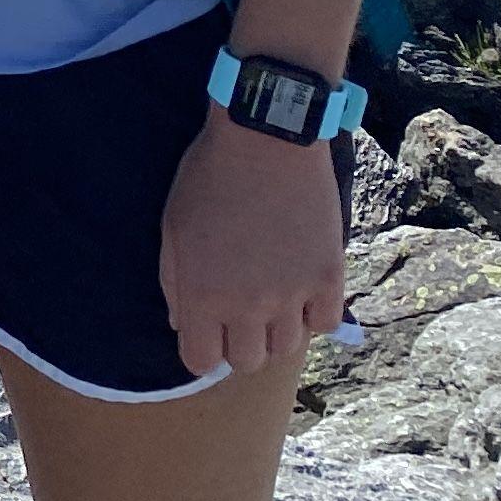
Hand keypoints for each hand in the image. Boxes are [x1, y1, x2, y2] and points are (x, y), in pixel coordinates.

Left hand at [157, 111, 348, 382]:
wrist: (267, 139)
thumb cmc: (209, 176)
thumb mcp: (172, 226)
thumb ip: (174, 282)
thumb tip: (181, 324)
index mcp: (203, 294)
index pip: (200, 362)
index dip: (202, 349)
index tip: (207, 330)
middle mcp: (248, 305)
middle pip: (247, 362)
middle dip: (239, 343)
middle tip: (240, 313)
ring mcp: (292, 294)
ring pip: (287, 349)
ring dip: (276, 331)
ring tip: (271, 298)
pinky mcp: (328, 278)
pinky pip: (325, 324)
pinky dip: (313, 314)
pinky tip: (301, 289)